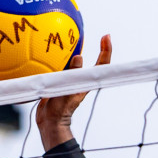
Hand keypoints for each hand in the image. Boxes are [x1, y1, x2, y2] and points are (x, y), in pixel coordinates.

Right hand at [35, 33, 111, 150]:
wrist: (50, 121)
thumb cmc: (60, 110)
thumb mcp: (66, 92)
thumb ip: (71, 75)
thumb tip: (79, 57)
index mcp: (86, 82)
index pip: (101, 65)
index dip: (106, 51)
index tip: (106, 37)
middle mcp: (81, 79)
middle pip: (96, 63)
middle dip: (101, 48)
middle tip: (104, 37)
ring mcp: (72, 80)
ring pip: (80, 63)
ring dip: (83, 52)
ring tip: (82, 39)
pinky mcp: (62, 82)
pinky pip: (66, 67)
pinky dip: (65, 58)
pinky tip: (59, 53)